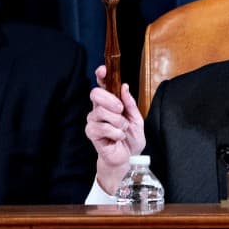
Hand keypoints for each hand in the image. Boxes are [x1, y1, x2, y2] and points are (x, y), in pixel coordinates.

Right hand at [85, 65, 145, 193]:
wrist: (128, 158)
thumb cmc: (130, 138)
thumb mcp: (136, 119)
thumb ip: (130, 104)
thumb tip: (124, 86)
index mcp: (109, 103)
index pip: (102, 85)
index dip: (101, 76)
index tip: (103, 70)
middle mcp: (98, 109)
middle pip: (95, 94)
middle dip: (111, 100)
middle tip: (120, 111)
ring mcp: (93, 121)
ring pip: (101, 112)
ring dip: (118, 122)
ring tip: (122, 130)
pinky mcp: (91, 133)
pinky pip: (102, 127)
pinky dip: (115, 133)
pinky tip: (117, 138)